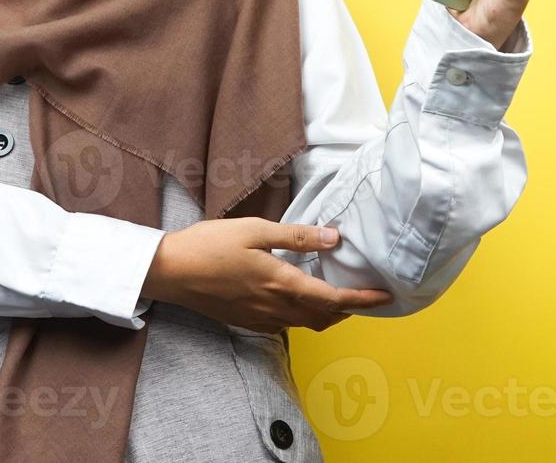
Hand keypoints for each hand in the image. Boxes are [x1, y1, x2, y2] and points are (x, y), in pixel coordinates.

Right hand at [139, 217, 393, 333]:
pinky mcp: (246, 322)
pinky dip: (304, 316)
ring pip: (306, 324)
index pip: (334, 299)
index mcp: (281, 284)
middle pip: (325, 317)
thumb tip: (335, 238)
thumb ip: (297, 236)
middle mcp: (275, 308)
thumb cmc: (210, 245)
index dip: (363, 300)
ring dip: (327, 314)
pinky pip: (286, 325)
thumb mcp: (255, 230)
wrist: (170, 272)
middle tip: (364, 294)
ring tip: (337, 295)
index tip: (385, 297)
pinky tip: (298, 298)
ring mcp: (260, 319)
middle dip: (349, 309)